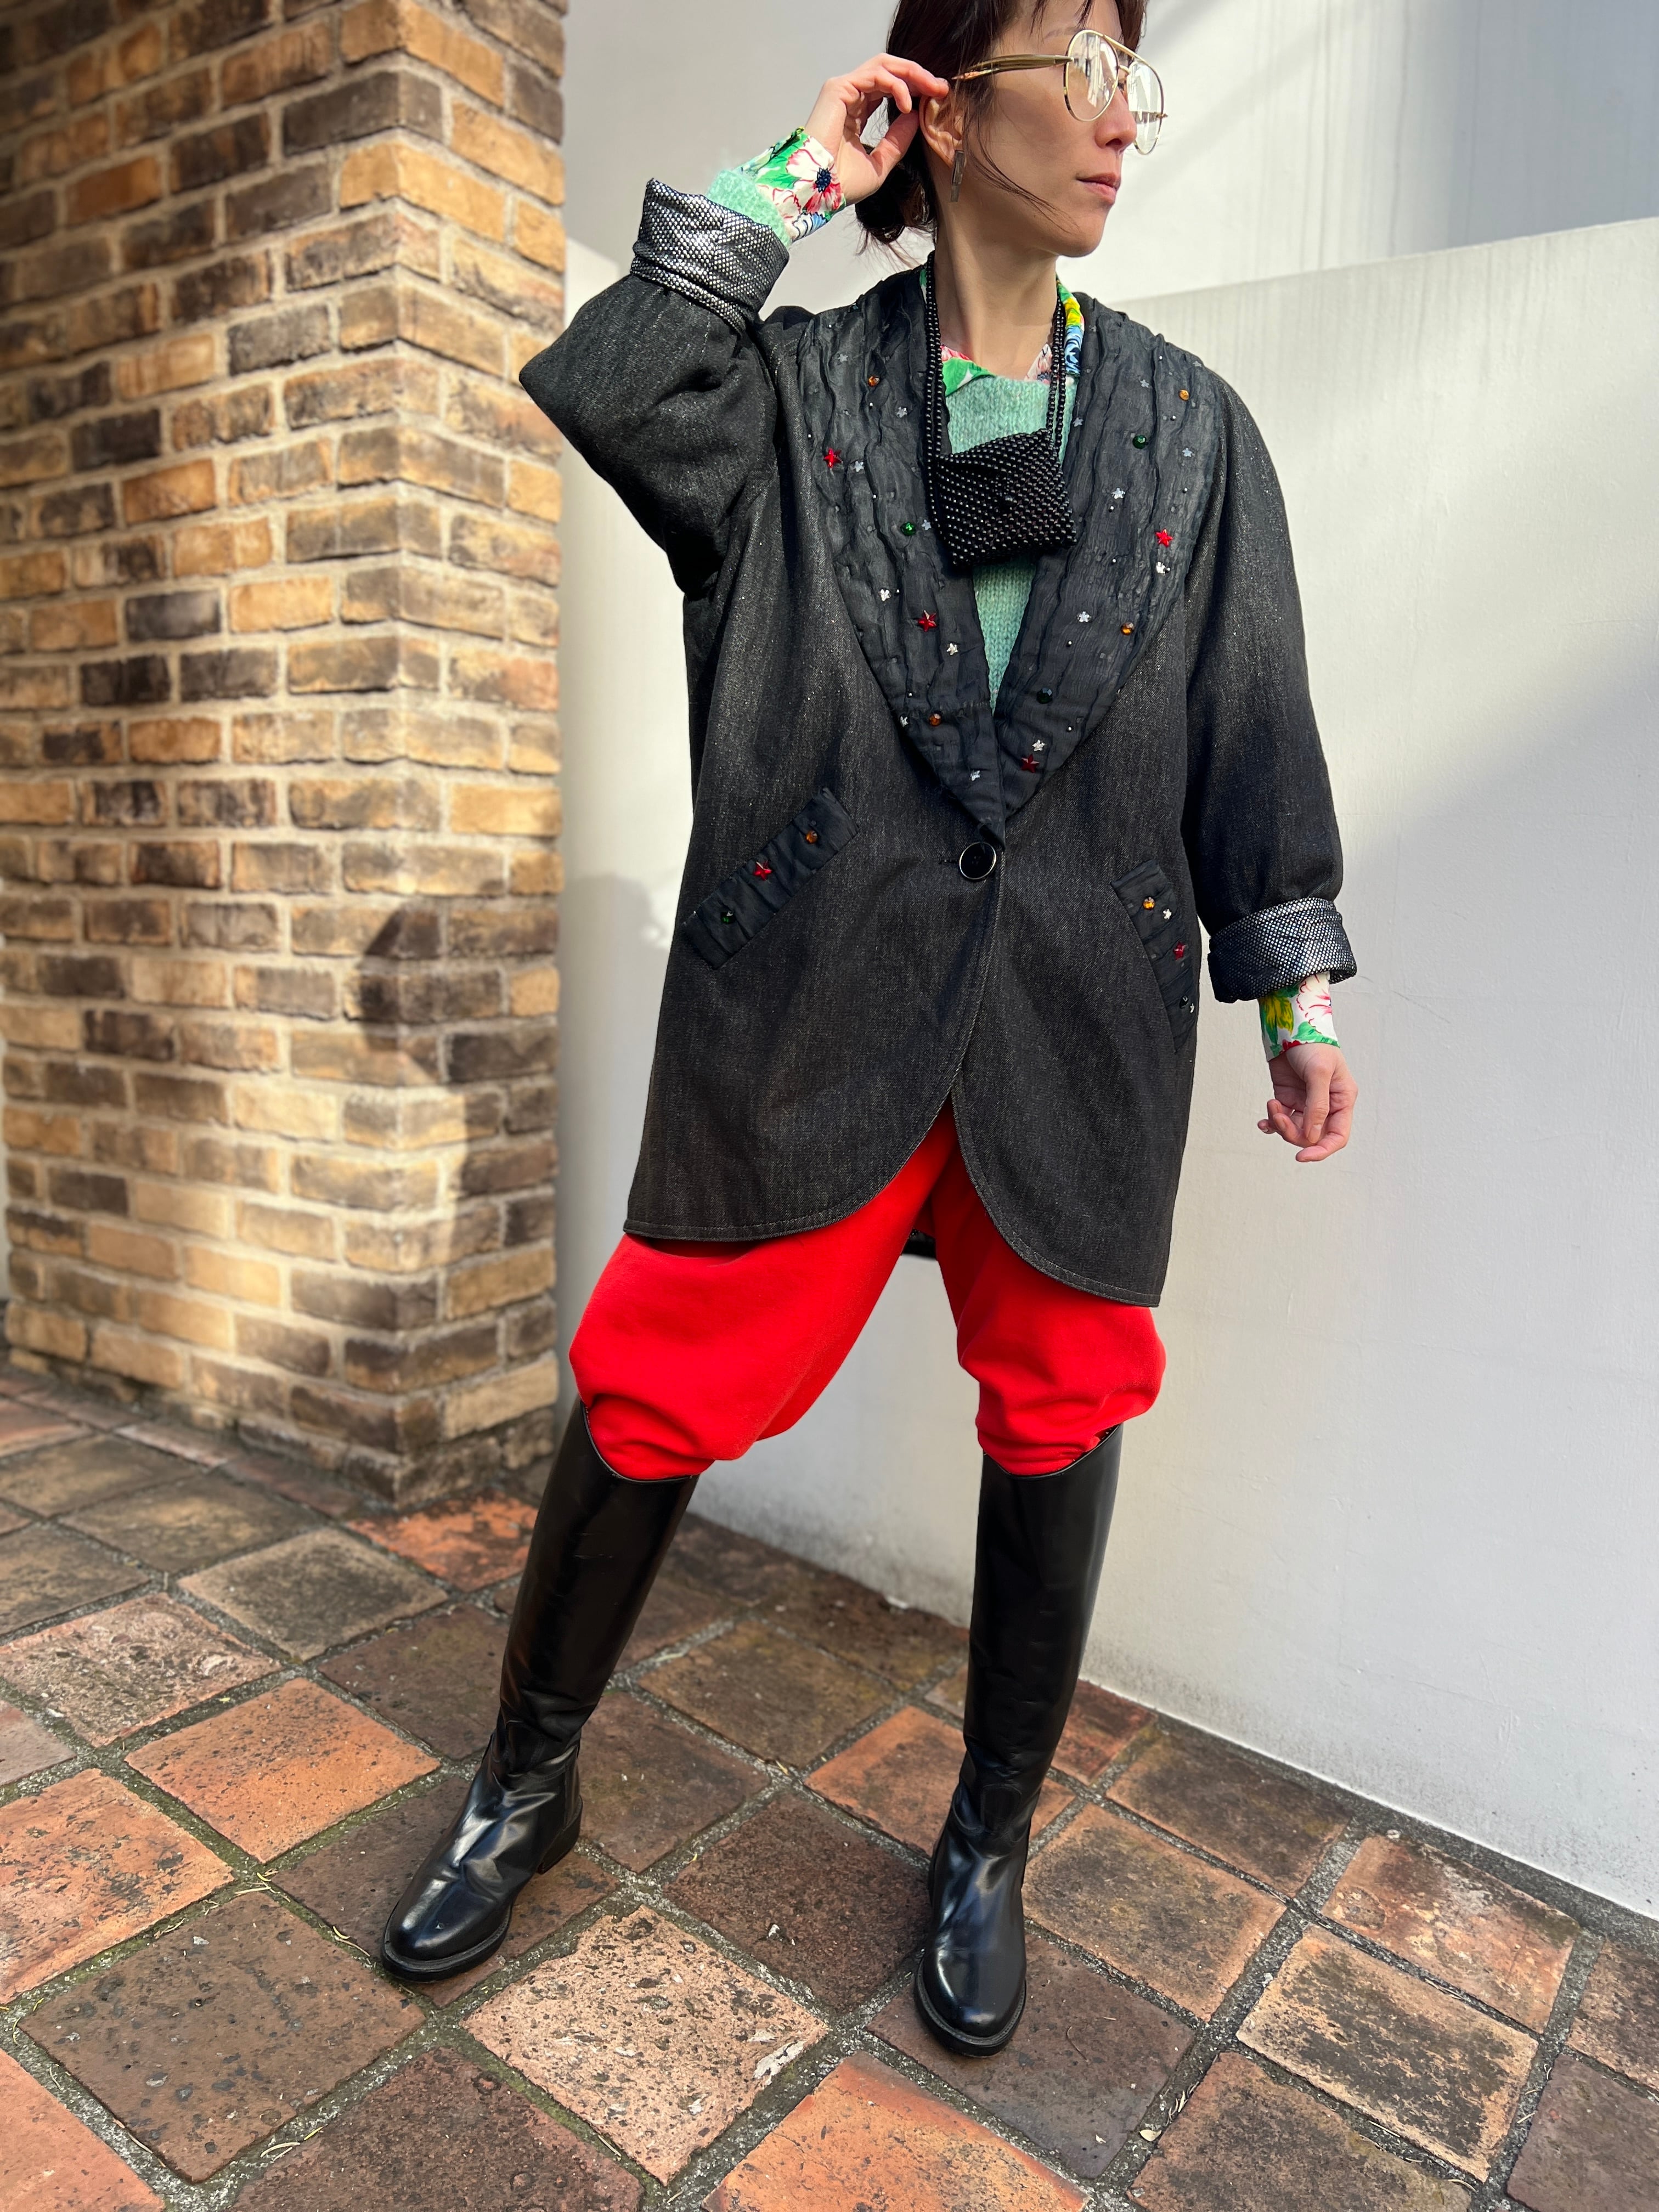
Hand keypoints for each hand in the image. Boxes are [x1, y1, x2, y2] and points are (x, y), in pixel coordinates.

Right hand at [804, 55, 951, 206]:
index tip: (938, 97)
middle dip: (918, 77)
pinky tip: (908, 104)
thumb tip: (915, 116)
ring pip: (884, 66)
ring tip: (932, 90)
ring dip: (912, 74)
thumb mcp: (880, 163)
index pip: (889, 88)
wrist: (816, 192)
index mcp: (856, 112)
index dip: (914, 89)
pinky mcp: (839, 88)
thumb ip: (897, 140)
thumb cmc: (841, 185)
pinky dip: (896, 85)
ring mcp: (843, 90)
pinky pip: (876, 75)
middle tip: (941, 88)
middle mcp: (849, 97)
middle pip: (889, 71)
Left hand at [1258, 1042, 1356, 1162]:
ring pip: (1295, 1130)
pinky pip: (1281, 1120)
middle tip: (1279, 1117)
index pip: (1338, 1135)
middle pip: (1313, 1136)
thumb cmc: (1312, 1044)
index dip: (1322, 1150)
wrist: (1289, 1026)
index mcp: (1342, 1099)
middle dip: (1294, 1132)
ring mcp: (1306, 1102)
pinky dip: (1271, 1123)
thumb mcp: (1319, 1073)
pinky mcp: (1288, 1098)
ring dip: (1280, 1124)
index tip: (1302, 1156)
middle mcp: (1326, 1104)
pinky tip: (1263, 1121)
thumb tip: (1312, 1135)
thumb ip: (1317, 1105)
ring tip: (1272, 1106)